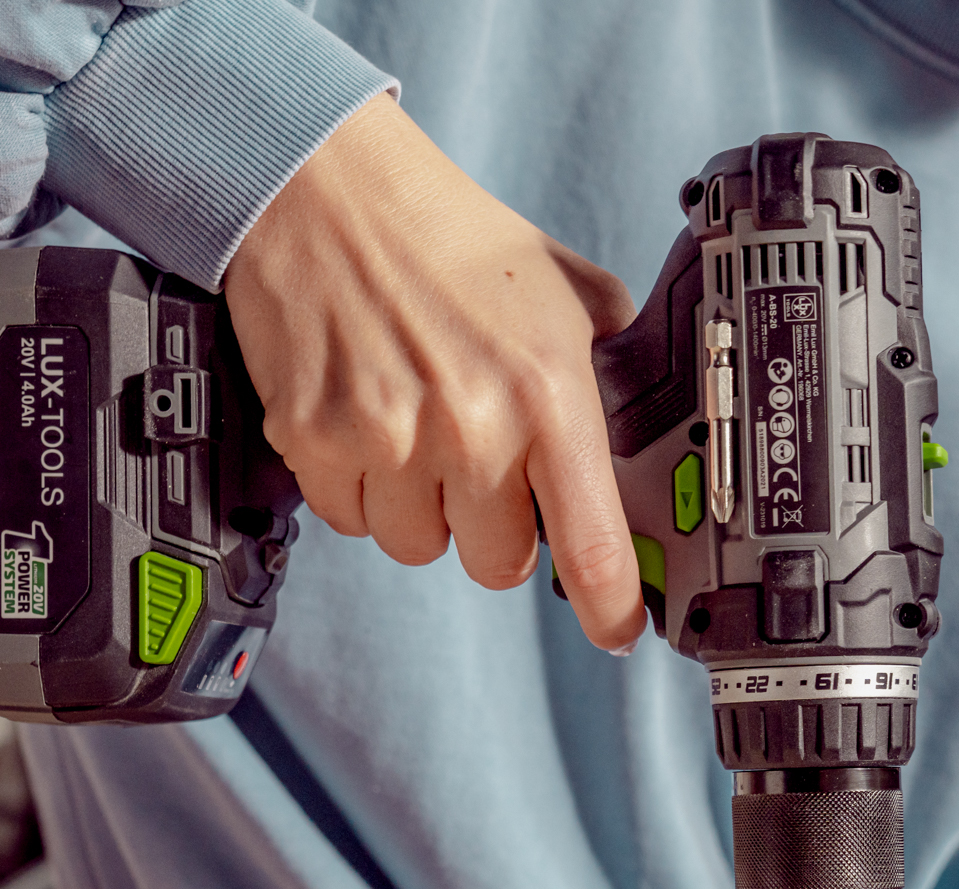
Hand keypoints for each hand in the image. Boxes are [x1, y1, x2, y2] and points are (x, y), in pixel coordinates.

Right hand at [222, 95, 645, 650]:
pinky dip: (360, 488)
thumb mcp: (564, 292)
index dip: (610, 606)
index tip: (619, 629)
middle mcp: (471, 425)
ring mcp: (386, 438)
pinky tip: (367, 421)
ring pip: (419, 547)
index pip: (591, 543)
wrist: (325, 188)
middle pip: (497, 564)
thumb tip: (646, 445)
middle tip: (484, 468)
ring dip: (424, 510)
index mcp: (548, 392)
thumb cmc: (449, 238)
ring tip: (418, 432)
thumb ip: (609, 370)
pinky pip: (350, 519)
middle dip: (497, 530)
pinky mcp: (312, 439)